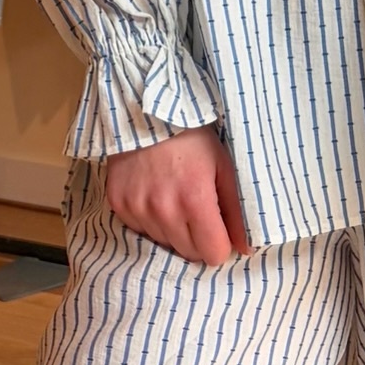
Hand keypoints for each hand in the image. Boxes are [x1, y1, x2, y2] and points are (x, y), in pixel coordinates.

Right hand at [103, 123, 251, 264]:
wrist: (146, 110)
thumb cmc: (192, 137)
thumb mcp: (223, 166)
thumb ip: (236, 210)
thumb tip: (246, 248)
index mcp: (195, 201)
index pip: (213, 254)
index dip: (220, 242)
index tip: (219, 226)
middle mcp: (164, 210)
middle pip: (189, 253)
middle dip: (198, 238)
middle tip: (197, 209)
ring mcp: (137, 209)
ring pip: (164, 243)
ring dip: (173, 228)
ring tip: (174, 196)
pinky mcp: (119, 205)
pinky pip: (140, 230)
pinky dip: (150, 219)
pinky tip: (154, 193)